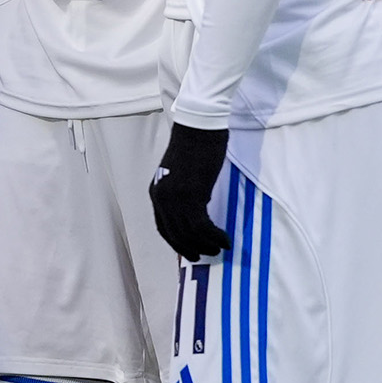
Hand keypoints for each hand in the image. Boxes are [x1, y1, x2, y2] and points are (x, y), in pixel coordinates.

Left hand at [148, 122, 232, 259]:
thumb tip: (195, 207)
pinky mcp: (191, 195)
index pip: (163, 227)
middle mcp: (161, 198)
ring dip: (206, 244)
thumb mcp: (182, 173)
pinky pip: (201, 226)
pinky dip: (214, 236)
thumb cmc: (194, 145)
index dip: (176, 242)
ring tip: (219, 249)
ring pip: (189, 233)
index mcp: (156, 192)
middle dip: (190, 248)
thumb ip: (183, 191)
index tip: (189, 250)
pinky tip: (225, 240)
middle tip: (206, 255)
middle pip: (174, 234)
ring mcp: (174, 198)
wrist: (199, 127)